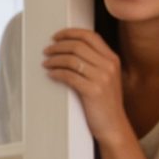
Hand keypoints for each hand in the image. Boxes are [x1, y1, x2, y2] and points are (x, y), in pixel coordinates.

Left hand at [42, 28, 130, 143]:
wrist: (113, 125)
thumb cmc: (104, 102)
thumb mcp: (105, 78)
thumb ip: (95, 63)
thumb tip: (70, 51)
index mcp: (112, 59)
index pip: (90, 36)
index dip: (70, 33)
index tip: (56, 36)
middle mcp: (109, 65)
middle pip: (78, 46)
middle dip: (58, 46)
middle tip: (46, 51)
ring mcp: (102, 78)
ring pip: (72, 60)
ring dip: (54, 60)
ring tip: (45, 63)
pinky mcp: (93, 91)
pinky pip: (69, 76)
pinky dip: (56, 73)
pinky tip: (50, 75)